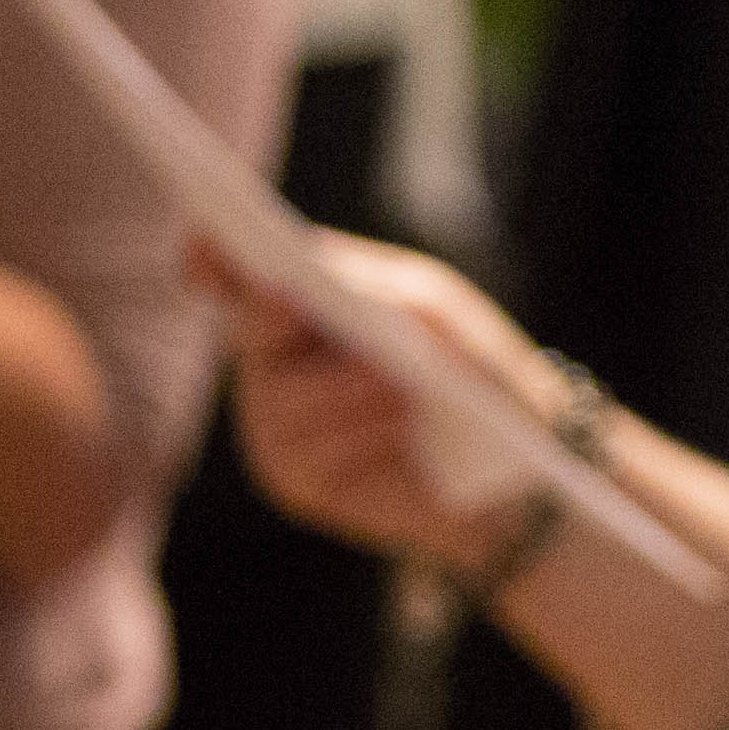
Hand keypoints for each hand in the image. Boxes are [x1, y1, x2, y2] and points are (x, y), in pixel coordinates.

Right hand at [197, 229, 555, 569]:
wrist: (520, 462)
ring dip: (344, 387)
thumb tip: (307, 275)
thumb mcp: (432, 310)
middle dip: (279, 318)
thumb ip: (368, 285)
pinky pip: (311, 454)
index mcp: (299, 310)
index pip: (233, 275)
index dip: (213, 257)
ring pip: (281, 398)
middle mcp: (273, 367)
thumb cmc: (471, 370)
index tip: (209, 245)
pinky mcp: (299, 484)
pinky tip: (403, 428)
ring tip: (399, 387)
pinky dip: (363, 436)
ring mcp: (277, 429)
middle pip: (252, 332)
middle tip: (300, 303)